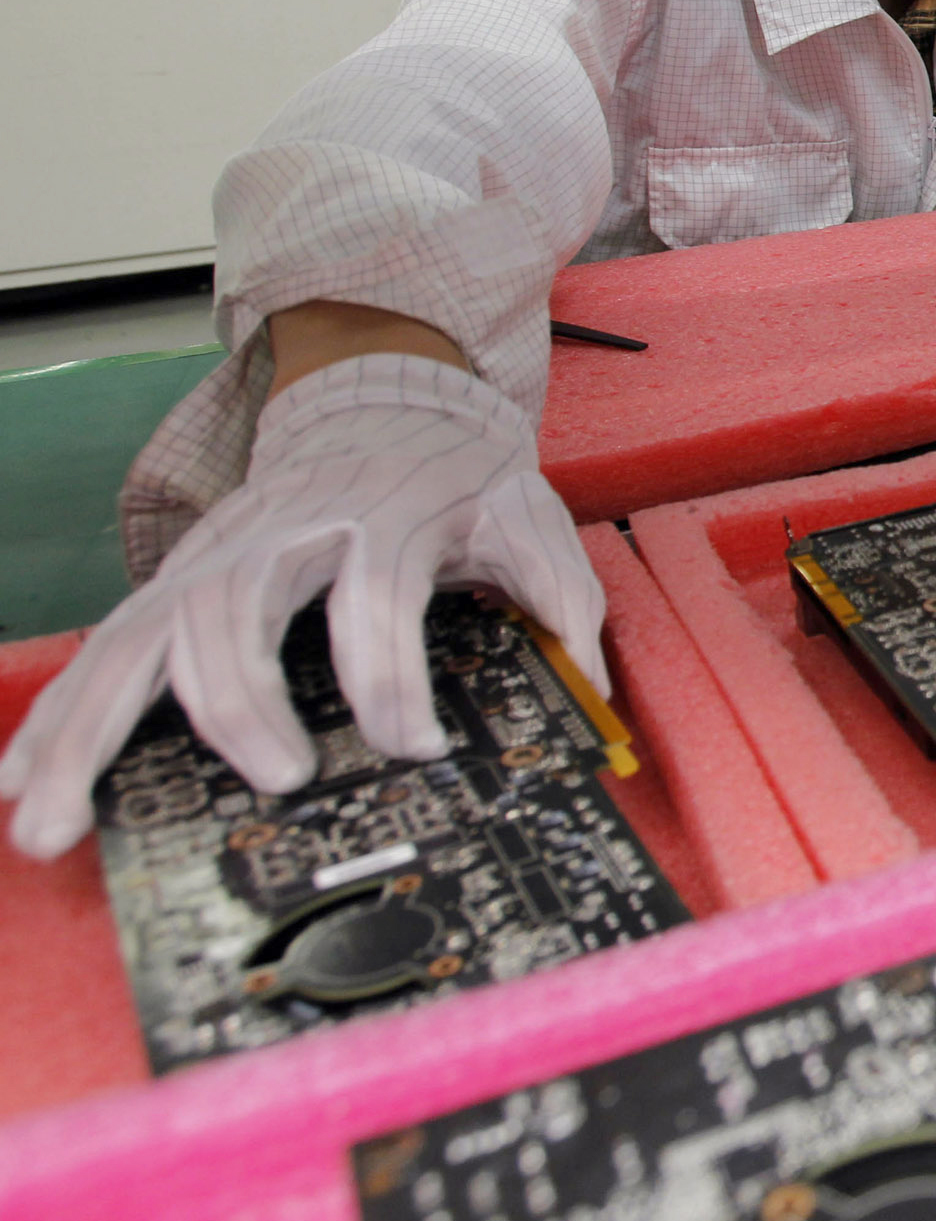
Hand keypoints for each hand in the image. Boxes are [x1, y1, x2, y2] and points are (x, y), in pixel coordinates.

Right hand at [0, 355, 604, 859]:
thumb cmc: (455, 475)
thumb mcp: (526, 511)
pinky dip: (58, 712)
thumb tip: (592, 682)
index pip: (376, 593)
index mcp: (378, 514)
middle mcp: (282, 531)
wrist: (389, 397)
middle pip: (235, 606)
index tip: (420, 745)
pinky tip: (20, 777)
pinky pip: (106, 647)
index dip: (393, 672)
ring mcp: (216, 555)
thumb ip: (559, 590)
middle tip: (279, 781)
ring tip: (55, 823)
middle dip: (241, 700)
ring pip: (144, 632)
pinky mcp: (176, 578)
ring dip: (94, 729)